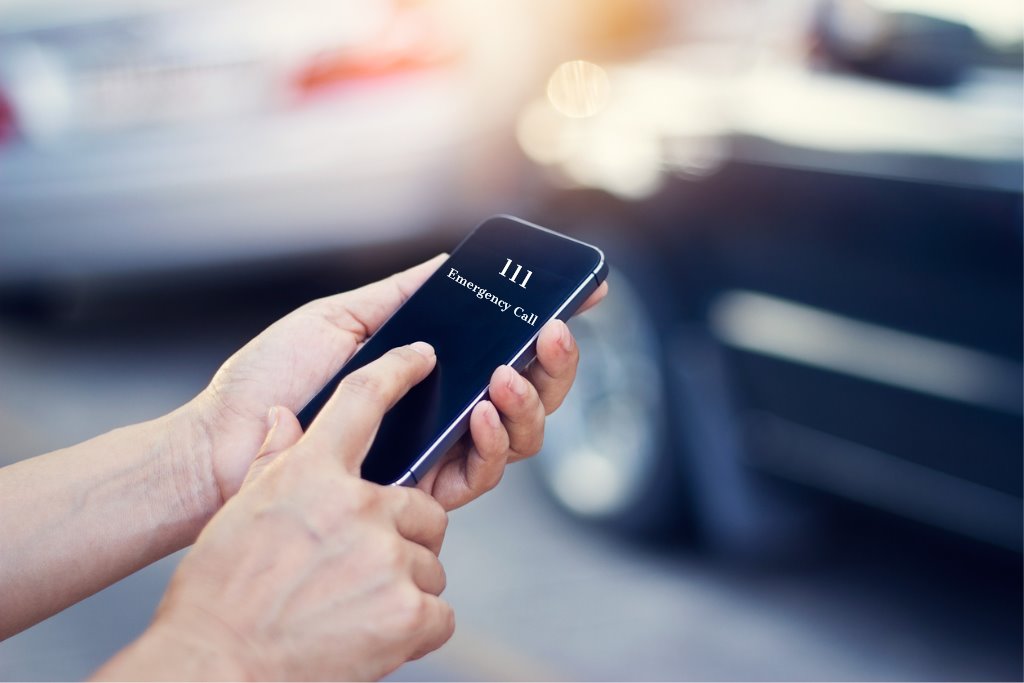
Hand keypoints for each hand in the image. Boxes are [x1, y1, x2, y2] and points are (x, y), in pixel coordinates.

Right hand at [96, 343, 452, 680]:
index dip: (396, 371)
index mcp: (312, 474)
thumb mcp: (240, 512)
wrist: (215, 667)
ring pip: (431, 562)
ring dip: (405, 586)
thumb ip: (275, 461)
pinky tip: (374, 637)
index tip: (420, 357)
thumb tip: (284, 418)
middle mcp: (358, 507)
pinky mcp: (410, 611)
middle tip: (363, 571)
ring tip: (356, 610)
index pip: (363, 400)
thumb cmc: (218, 595)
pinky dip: (417, 628)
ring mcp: (388, 558)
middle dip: (404, 538)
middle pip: (421, 507)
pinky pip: (440, 611)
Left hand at [191, 254, 606, 510]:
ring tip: (510, 371)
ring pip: (518, 438)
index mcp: (429, 372)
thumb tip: (452, 263)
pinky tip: (482, 409)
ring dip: (530, 402)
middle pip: (527, 396)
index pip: (504, 349)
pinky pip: (481, 473)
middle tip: (557, 330)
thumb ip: (403, 295)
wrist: (224, 441)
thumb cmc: (275, 379)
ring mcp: (435, 454)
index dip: (545, 328)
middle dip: (556, 365)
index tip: (583, 294)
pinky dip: (493, 441)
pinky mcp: (421, 492)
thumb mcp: (343, 318)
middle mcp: (442, 414)